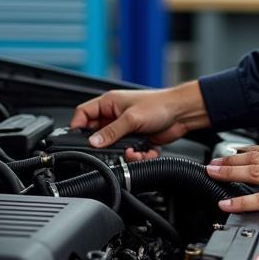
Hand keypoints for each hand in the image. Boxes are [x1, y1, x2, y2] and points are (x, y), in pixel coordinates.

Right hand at [69, 81, 210, 149]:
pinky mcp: (136, 139)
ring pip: (114, 147)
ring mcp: (126, 128)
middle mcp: (115, 115)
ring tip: (132, 152)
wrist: (182, 112)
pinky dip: (136, 155)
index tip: (76, 140)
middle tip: (110, 150)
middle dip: (105, 146)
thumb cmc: (159, 104)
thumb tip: (93, 142)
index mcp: (109, 103)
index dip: (77, 126)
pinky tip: (144, 151)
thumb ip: (111, 132)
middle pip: (97, 135)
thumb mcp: (131, 118)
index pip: (83, 114)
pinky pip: (129, 152)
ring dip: (123, 153)